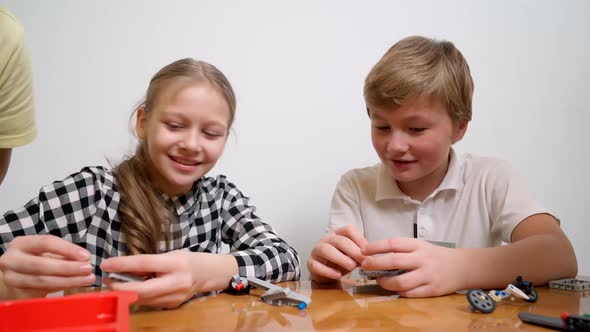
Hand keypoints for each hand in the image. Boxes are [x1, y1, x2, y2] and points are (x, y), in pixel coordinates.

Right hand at [0, 235, 94, 298]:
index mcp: (20, 244)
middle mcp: (11, 260)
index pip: (46, 243)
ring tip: (87, 279)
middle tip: (88, 269)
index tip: (86, 256)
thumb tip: (85, 260)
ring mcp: (12, 279)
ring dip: (69, 281)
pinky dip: (62, 288)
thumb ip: (62, 254)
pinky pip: (43, 291)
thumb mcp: (44, 252)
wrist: (13, 277)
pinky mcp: (17, 294)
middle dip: (68, 268)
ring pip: (42, 281)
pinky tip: (75, 285)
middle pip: (42, 265)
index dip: (67, 249)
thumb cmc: (34, 259)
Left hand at [101, 250, 237, 308]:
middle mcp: (176, 282)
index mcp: (176, 264)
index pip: (145, 264)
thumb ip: (147, 262)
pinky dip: (136, 296)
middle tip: (106, 280)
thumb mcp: (169, 255)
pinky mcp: (172, 306)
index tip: (106, 264)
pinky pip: (148, 303)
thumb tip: (120, 267)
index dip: (123, 265)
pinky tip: (131, 290)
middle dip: (119, 286)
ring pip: (142, 299)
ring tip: (114, 283)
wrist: (208, 274)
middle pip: (141, 289)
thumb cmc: (187, 260)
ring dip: (125, 292)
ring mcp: (175, 297)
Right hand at [307, 225, 367, 282]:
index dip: (360, 239)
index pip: (349, 230)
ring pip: (325, 249)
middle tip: (363, 261)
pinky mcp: (310, 263)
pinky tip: (338, 275)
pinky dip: (327, 271)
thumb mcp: (353, 255)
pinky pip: (316, 265)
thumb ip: (361, 254)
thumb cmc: (341, 261)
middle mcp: (326, 239)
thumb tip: (373, 257)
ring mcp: (316, 250)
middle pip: (339, 240)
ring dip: (340, 258)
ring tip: (351, 267)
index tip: (368, 251)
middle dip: (353, 250)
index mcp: (338, 234)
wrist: (326, 273)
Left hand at [361, 238, 466, 296]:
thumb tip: (375, 254)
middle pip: (394, 261)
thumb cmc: (435, 255)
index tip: (363, 250)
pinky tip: (394, 289)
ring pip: (401, 281)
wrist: (462, 266)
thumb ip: (402, 250)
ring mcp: (428, 275)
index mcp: (418, 245)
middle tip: (364, 266)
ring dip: (385, 282)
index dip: (376, 246)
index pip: (393, 243)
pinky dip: (399, 292)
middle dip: (375, 264)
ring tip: (379, 280)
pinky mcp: (432, 290)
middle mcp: (422, 259)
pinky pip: (411, 293)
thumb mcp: (420, 246)